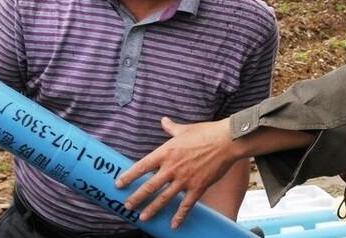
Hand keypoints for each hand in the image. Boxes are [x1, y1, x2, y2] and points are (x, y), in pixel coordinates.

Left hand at [117, 117, 239, 228]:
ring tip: (143, 218)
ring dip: (152, 209)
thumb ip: (171, 128)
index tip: (119, 184)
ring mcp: (184, 179)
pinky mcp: (198, 187)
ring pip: (164, 198)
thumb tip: (164, 120)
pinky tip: (173, 225)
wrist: (226, 141)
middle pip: (149, 186)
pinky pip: (186, 205)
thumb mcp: (185, 129)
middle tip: (127, 206)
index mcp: (166, 152)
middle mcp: (172, 167)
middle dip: (136, 198)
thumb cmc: (206, 132)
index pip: (141, 166)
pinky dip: (179, 216)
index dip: (129, 176)